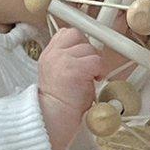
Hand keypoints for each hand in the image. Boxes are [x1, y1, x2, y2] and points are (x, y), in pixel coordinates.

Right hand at [36, 26, 107, 149]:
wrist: (55, 117)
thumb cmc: (62, 100)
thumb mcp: (59, 72)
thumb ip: (69, 57)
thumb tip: (88, 48)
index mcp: (49, 53)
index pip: (67, 33)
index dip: (80, 43)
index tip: (84, 57)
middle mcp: (54, 54)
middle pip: (80, 36)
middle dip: (88, 52)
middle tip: (88, 69)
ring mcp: (63, 59)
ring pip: (90, 49)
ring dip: (95, 64)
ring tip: (90, 78)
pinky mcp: (75, 69)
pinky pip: (96, 61)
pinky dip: (100, 71)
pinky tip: (94, 80)